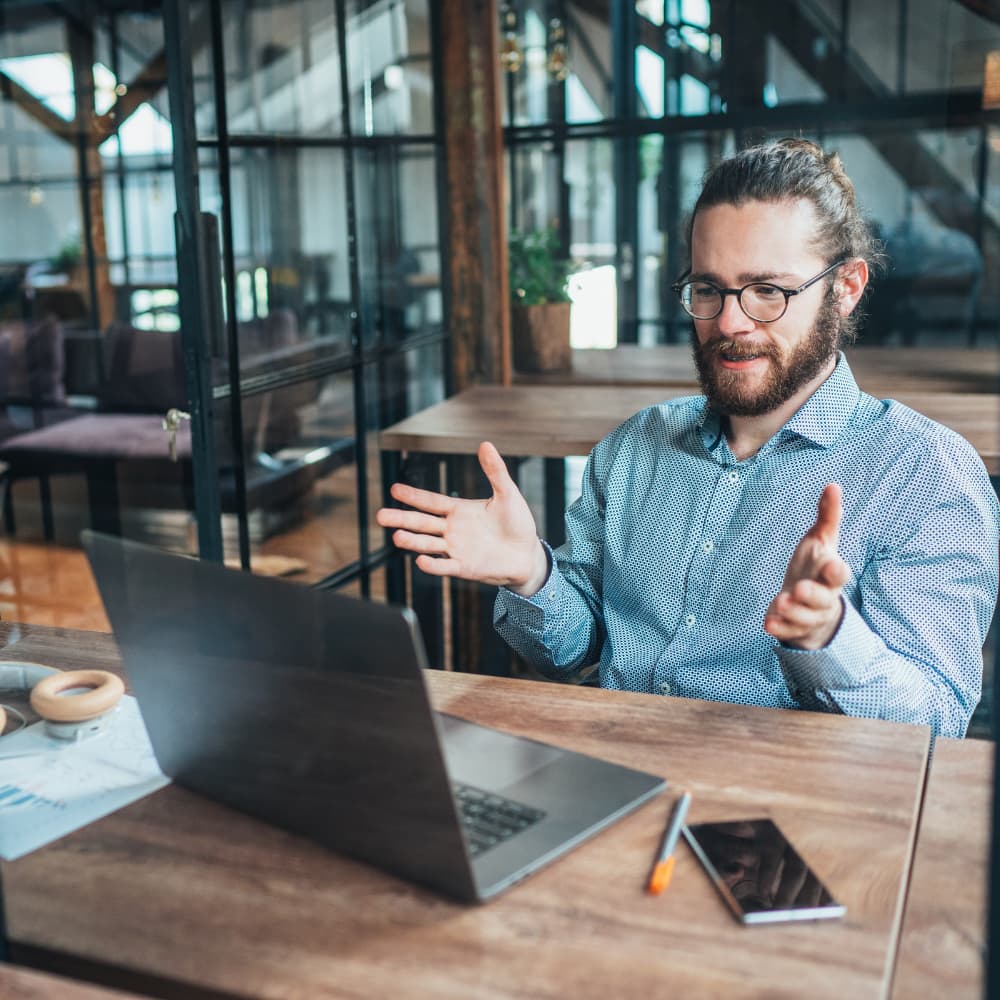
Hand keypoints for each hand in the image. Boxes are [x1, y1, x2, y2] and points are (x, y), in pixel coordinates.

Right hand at [375, 442, 548, 595]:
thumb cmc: (517, 523)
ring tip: (396, 536)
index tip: (394, 489)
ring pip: (428, 544)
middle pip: (422, 523)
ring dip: (412, 541)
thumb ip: (495, 471)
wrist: (528, 554)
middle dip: (401, 518)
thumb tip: (486, 444)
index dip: (413, 496)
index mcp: (459, 510)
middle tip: (380, 515)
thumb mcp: (507, 494)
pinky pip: (445, 567)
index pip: (431, 501)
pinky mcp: (464, 567)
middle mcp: (453, 530)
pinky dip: (433, 565)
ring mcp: (456, 549)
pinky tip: (420, 561)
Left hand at [764, 483, 849, 650]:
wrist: (812, 604)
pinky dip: (779, 627)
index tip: (834, 564)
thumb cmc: (817, 566)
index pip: (839, 574)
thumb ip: (828, 516)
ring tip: (779, 602)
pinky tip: (768, 623)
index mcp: (831, 575)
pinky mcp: (792, 627)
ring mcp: (808, 614)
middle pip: (822, 598)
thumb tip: (833, 486)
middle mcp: (824, 597)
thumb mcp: (822, 540)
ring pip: (804, 616)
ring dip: (792, 611)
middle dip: (812, 595)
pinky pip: (787, 630)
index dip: (837, 571)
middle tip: (799, 589)